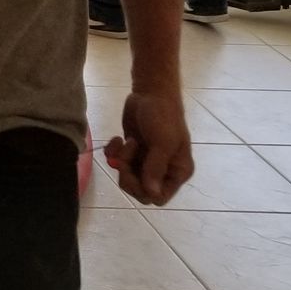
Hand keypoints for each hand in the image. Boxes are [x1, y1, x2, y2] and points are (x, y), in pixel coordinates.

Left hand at [105, 90, 193, 204]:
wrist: (150, 92)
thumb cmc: (163, 116)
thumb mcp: (163, 142)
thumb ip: (155, 168)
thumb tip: (151, 194)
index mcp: (177, 171)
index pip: (159, 197)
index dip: (143, 190)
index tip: (135, 173)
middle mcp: (163, 170)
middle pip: (139, 191)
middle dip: (128, 175)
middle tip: (125, 157)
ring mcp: (146, 161)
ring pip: (127, 177)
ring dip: (122, 161)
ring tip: (126, 142)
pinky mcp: (132, 151)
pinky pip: (117, 162)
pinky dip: (112, 152)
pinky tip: (117, 138)